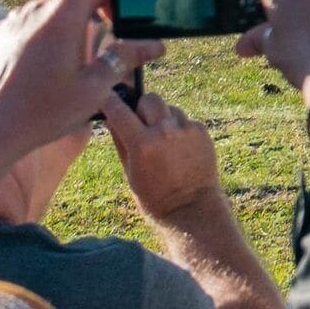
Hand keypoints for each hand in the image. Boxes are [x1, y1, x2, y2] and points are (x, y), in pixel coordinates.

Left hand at [0, 0, 161, 218]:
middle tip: (125, 25)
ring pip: (58, 8)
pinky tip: (54, 65)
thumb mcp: (94, 89)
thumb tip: (155, 45)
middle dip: (108, 0)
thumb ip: (126, 59)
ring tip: (87, 57)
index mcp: (62, 16)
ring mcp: (14, 20)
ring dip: (79, 21)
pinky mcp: (0, 34)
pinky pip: (35, 22)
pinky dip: (53, 32)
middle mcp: (36, 9)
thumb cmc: (41, 114)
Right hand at [103, 79, 225, 226]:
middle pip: (149, 99)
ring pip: (169, 109)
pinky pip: (185, 121)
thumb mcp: (129, 172)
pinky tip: (180, 149)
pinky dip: (180, 129)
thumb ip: (120, 141)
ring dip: (163, 119)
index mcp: (142, 143)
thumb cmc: (154, 197)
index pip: (119, 109)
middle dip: (142, 108)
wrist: (191, 209)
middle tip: (142, 125)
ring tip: (164, 142)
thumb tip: (111, 118)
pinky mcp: (202, 131)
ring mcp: (186, 129)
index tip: (107, 98)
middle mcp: (165, 131)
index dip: (110, 101)